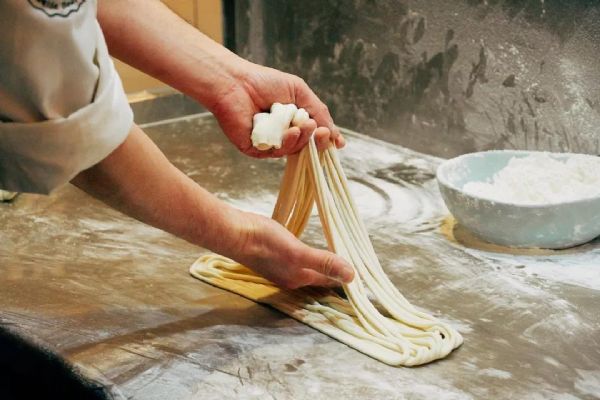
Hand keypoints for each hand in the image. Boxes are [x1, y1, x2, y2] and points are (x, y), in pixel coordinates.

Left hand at [208, 62, 344, 157]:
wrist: (235, 81)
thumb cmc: (265, 83)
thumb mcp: (300, 93)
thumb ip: (320, 113)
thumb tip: (338, 139)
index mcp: (292, 123)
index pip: (313, 138)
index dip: (324, 140)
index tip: (336, 141)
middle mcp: (281, 136)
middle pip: (306, 147)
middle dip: (318, 141)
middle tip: (322, 132)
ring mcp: (269, 144)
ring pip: (293, 151)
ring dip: (303, 139)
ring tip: (306, 124)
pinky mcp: (255, 149)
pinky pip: (276, 153)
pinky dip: (287, 143)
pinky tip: (291, 131)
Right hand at [228, 211, 354, 288]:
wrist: (234, 233)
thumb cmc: (264, 241)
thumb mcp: (297, 251)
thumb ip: (323, 262)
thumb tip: (351, 275)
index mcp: (299, 278)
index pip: (330, 281)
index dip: (346, 278)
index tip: (363, 275)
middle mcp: (291, 277)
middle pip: (320, 278)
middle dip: (336, 273)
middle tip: (356, 265)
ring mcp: (281, 268)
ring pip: (309, 270)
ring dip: (324, 265)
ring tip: (339, 257)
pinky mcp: (274, 256)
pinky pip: (299, 261)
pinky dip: (310, 257)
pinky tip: (310, 250)